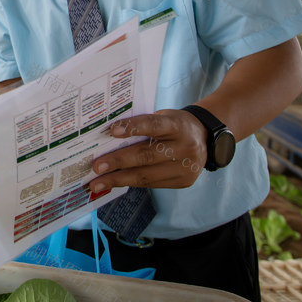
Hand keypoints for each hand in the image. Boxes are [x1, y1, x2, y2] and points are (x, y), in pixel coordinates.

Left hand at [88, 109, 207, 192]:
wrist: (205, 138)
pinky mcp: (183, 181)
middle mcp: (185, 147)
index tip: (112, 131)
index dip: (133, 127)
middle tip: (96, 167)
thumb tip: (108, 137)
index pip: (154, 125)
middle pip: (147, 155)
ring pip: (147, 175)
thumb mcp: (164, 117)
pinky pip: (152, 184)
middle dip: (118, 162)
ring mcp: (186, 167)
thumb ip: (143, 125)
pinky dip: (131, 183)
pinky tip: (114, 183)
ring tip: (98, 183)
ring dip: (119, 179)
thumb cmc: (175, 125)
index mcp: (178, 125)